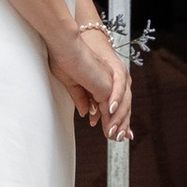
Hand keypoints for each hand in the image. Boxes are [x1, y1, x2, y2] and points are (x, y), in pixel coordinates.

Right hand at [51, 15, 133, 142]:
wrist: (65, 47)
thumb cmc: (65, 59)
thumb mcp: (72, 84)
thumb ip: (81, 98)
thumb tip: (85, 113)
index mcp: (103, 79)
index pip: (113, 102)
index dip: (115, 117)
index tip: (114, 131)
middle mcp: (110, 80)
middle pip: (121, 106)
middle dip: (121, 124)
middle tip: (120, 139)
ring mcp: (110, 82)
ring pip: (120, 108)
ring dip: (118, 124)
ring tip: (114, 138)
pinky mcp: (107, 85)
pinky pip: (112, 106)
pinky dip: (112, 119)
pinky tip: (109, 129)